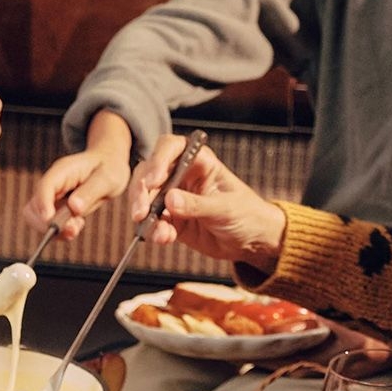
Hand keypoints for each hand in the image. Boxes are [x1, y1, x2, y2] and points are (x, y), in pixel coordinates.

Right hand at [24, 112, 132, 242]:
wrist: (107, 166)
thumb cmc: (109, 168)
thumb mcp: (108, 179)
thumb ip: (91, 192)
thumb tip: (75, 208)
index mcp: (64, 170)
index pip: (46, 186)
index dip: (44, 204)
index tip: (50, 219)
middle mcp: (53, 183)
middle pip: (33, 207)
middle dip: (49, 223)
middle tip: (73, 228)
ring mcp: (52, 196)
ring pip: (37, 218)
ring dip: (54, 229)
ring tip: (77, 225)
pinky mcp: (55, 208)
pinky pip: (48, 224)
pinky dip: (60, 231)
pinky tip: (77, 224)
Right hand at [129, 135, 288, 273]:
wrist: (251, 242)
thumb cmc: (247, 214)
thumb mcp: (226, 208)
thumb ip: (198, 204)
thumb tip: (170, 200)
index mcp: (198, 161)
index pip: (171, 148)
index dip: (158, 160)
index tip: (154, 181)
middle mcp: (181, 176)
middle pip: (149, 173)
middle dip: (141, 192)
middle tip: (141, 211)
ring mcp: (173, 198)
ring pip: (145, 198)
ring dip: (143, 214)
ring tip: (151, 230)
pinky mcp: (170, 219)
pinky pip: (153, 222)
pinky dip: (153, 231)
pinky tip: (164, 238)